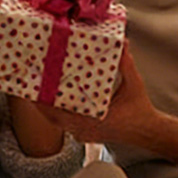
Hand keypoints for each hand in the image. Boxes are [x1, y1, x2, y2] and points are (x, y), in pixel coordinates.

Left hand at [33, 44, 155, 144]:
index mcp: (96, 120)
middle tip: (29, 86)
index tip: (36, 89)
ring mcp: (83, 134)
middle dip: (39, 102)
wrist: (148, 132)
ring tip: (34, 91)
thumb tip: (122, 42)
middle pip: (52, 118)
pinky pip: (64, 126)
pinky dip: (55, 114)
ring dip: (45, 108)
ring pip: (56, 123)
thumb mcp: (134, 84)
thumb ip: (126, 64)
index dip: (46, 102)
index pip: (62, 114)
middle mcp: (85, 129)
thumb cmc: (141, 109)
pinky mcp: (83, 135)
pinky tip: (49, 101)